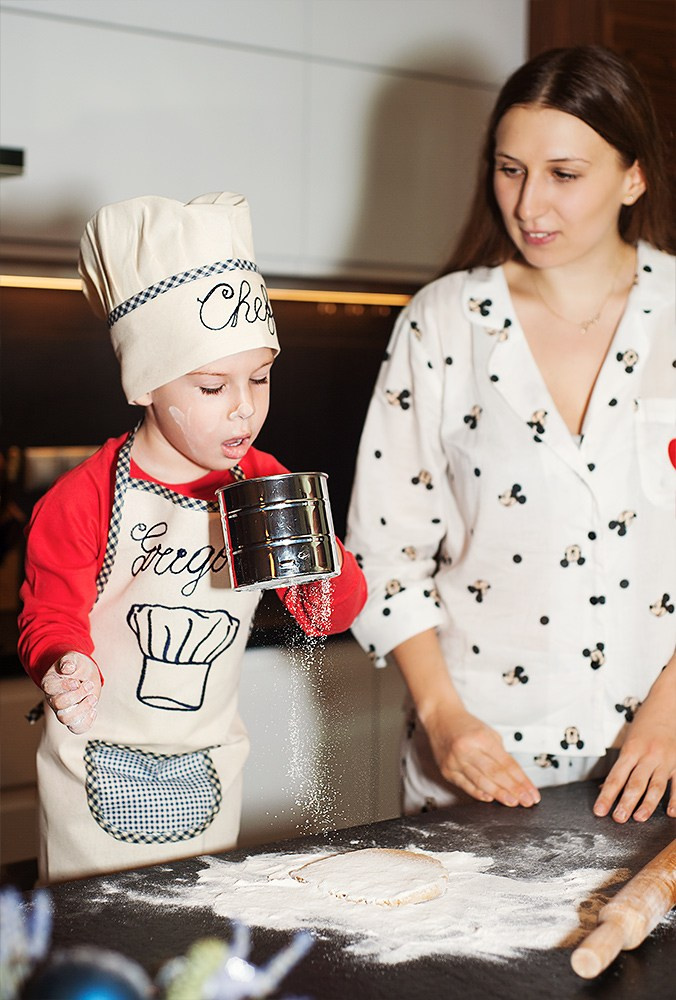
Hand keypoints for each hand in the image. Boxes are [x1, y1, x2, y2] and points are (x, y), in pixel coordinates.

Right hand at [41, 651, 100, 733]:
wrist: (84, 674)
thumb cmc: (77, 665)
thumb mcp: (73, 658)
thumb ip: (69, 661)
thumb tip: (67, 668)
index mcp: (50, 683)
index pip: (50, 688)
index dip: (65, 686)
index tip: (78, 681)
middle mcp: (53, 699)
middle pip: (58, 704)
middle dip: (78, 695)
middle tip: (89, 684)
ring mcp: (63, 710)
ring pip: (65, 719)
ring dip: (83, 709)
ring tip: (93, 698)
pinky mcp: (75, 717)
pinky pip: (77, 728)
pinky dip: (87, 722)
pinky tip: (94, 710)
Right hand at [423, 702, 540, 808]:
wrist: (440, 718)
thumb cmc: (466, 725)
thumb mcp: (488, 733)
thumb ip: (500, 754)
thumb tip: (515, 778)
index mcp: (481, 738)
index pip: (507, 763)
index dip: (522, 780)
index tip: (532, 791)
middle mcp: (467, 750)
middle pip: (495, 774)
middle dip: (514, 789)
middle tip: (527, 801)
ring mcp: (455, 761)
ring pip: (481, 782)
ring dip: (499, 794)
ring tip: (513, 802)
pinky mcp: (447, 771)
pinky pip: (466, 785)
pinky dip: (478, 793)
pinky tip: (490, 798)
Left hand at [593, 691, 675, 822]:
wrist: (668, 704)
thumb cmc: (645, 722)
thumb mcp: (628, 740)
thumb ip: (620, 765)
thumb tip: (605, 787)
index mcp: (631, 750)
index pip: (615, 777)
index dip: (606, 795)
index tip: (599, 810)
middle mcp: (647, 755)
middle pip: (634, 783)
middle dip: (625, 803)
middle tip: (617, 818)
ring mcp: (665, 760)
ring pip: (655, 786)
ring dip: (647, 804)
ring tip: (638, 818)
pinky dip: (675, 800)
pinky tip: (670, 813)